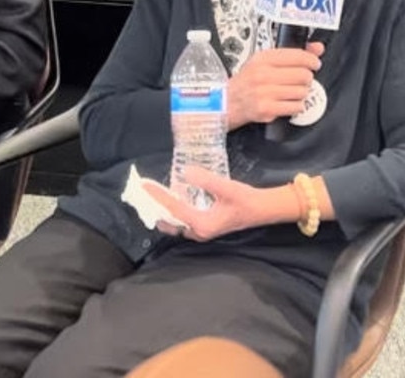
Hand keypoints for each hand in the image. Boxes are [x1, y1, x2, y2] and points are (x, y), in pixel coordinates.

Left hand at [142, 167, 267, 241]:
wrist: (261, 210)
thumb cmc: (245, 199)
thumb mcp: (226, 187)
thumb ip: (206, 180)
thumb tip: (185, 172)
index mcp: (202, 224)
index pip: (173, 209)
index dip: (158, 196)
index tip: (145, 185)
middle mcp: (198, 232)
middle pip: (169, 222)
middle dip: (154, 208)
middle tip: (142, 194)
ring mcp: (201, 231)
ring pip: (174, 224)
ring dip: (162, 211)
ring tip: (152, 197)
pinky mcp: (204, 227)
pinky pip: (182, 222)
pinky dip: (172, 213)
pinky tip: (170, 200)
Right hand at [225, 41, 323, 127]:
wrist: (226, 102)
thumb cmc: (247, 82)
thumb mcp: (264, 62)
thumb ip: (292, 54)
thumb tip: (317, 48)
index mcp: (263, 58)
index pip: (298, 56)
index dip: (312, 60)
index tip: (314, 63)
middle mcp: (263, 74)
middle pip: (303, 75)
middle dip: (306, 79)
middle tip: (300, 81)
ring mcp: (264, 92)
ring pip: (302, 92)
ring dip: (300, 94)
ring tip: (290, 93)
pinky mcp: (267, 108)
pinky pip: (296, 107)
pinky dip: (295, 106)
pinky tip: (287, 103)